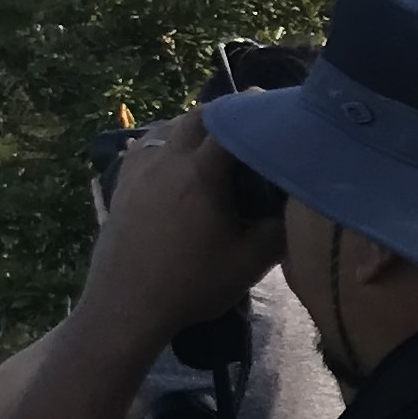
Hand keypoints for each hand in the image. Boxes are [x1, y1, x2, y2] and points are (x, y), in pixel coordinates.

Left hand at [78, 113, 283, 347]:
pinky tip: (172, 163)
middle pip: (196, 117)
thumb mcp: (250, 262)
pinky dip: (164, 147)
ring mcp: (138, 172)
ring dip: (192, 129)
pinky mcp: (121, 187)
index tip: (274, 110)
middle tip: (247, 124)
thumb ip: (280, 229)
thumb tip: (296, 206)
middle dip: (224, 114)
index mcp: (201, 172)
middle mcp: (167, 161)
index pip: (231, 122)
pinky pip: (144, 150)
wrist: (126, 308)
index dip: (255, 111)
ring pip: (167, 130)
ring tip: (212, 144)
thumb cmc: (191, 284)